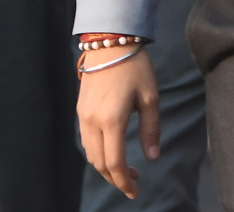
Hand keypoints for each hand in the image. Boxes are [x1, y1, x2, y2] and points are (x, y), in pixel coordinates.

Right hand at [78, 47, 159, 198]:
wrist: (111, 42)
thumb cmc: (135, 67)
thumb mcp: (150, 97)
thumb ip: (151, 129)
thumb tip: (152, 157)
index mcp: (112, 120)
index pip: (115, 163)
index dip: (124, 182)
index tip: (135, 192)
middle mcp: (92, 122)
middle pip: (99, 164)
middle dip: (115, 178)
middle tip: (134, 182)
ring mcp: (83, 116)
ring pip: (90, 154)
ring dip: (106, 166)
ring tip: (125, 168)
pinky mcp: (80, 110)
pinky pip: (86, 140)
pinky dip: (98, 152)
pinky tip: (113, 149)